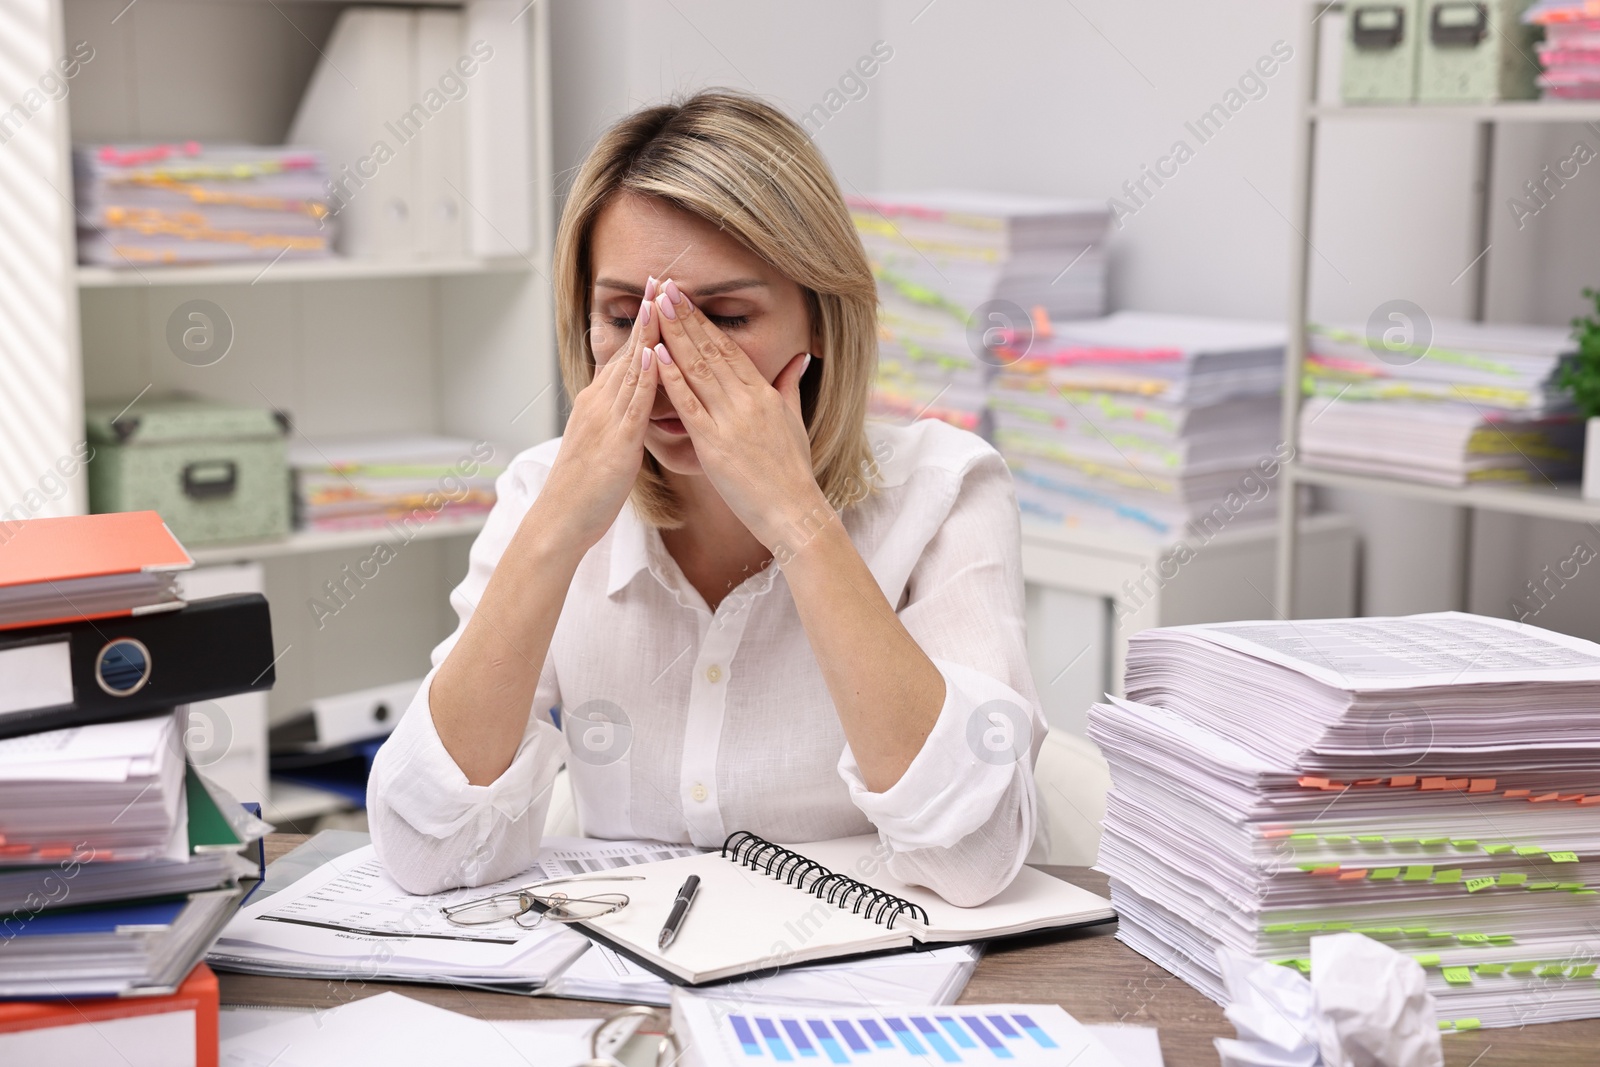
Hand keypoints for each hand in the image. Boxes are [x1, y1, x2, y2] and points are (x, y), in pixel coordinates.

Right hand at [534, 280, 660, 549]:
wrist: (561, 520)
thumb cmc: (584, 490)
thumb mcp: (602, 444)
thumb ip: (618, 419)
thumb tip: (634, 405)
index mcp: (598, 403)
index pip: (623, 355)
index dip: (640, 324)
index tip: (653, 294)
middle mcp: (599, 403)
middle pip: (626, 350)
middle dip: (644, 315)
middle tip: (659, 278)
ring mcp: (606, 419)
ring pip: (630, 368)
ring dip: (646, 332)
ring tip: (660, 299)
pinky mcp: (616, 440)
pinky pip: (633, 403)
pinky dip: (644, 375)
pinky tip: (654, 352)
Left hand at [651, 279, 826, 550]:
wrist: (793, 509)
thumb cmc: (793, 471)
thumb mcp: (794, 421)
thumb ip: (790, 387)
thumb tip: (799, 359)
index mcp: (763, 392)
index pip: (729, 348)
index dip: (706, 321)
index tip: (687, 297)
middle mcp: (747, 399)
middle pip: (711, 349)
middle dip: (686, 316)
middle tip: (666, 287)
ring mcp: (730, 419)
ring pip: (698, 368)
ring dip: (675, 335)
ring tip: (657, 307)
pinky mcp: (714, 443)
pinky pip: (689, 404)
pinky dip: (671, 378)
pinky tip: (655, 355)